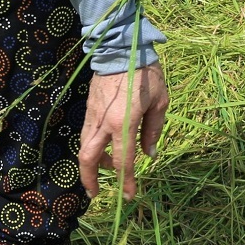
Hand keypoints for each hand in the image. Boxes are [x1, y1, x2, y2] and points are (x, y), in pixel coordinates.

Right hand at [79, 64, 167, 198]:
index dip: (126, 182)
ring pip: (84, 146)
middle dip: (90, 179)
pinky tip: (103, 147)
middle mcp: (103, 123)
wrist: (121, 48)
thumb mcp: (160, 101)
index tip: (128, 196)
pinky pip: (87, 134)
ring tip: (107, 168)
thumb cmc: (146, 73)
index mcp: (123, 123)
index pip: (122, 161)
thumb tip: (149, 154)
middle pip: (88, 158)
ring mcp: (93, 115)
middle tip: (96, 193)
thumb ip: (153, 130)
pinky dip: (92, 147)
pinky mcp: (89, 107)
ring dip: (92, 163)